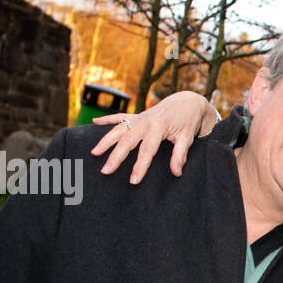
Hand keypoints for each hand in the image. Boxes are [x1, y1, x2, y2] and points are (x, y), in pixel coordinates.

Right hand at [91, 91, 219, 184]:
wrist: (188, 102)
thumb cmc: (188, 122)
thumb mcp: (187, 138)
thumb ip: (180, 155)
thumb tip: (176, 173)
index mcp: (158, 127)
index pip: (147, 151)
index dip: (140, 167)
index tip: (133, 181)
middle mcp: (145, 121)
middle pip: (127, 141)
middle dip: (115, 157)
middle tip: (105, 171)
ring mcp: (140, 117)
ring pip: (119, 129)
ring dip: (106, 140)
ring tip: (94, 153)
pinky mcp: (137, 115)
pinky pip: (119, 116)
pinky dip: (107, 119)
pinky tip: (94, 122)